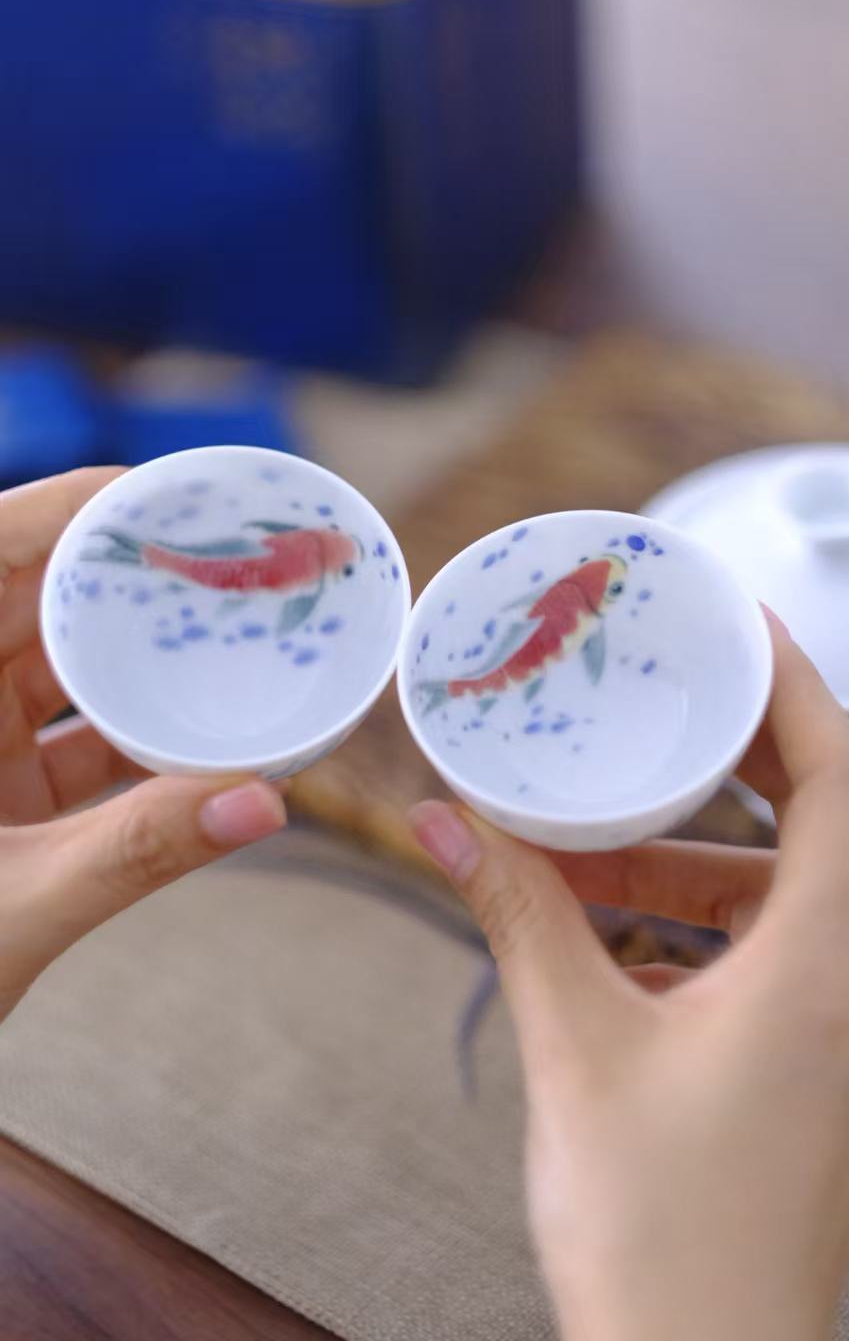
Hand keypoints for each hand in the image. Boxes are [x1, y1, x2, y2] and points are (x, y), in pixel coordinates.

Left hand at [0, 469, 287, 1022]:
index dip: (71, 509)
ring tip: (229, 636)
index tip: (167, 496)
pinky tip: (201, 738)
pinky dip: (134, 735)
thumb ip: (137, 853)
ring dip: (138, 658)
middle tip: (227, 558)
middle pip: (32, 600)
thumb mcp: (16, 910)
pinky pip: (71, 734)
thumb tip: (265, 803)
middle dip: (129, 579)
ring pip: (56, 667)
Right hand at [411, 617, 848, 1340]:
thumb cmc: (654, 1237)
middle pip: (823, 827)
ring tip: (591, 851)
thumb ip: (516, 917)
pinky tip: (617, 950)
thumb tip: (442, 822)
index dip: (798, 686)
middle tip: (659, 709)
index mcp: (823, 969)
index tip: (736, 626)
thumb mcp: (575, 1050)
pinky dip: (706, 932)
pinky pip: (780, 966)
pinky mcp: (823, 1085)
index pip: (844, 778)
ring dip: (698, 865)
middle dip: (737, 763)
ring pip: (790, 904)